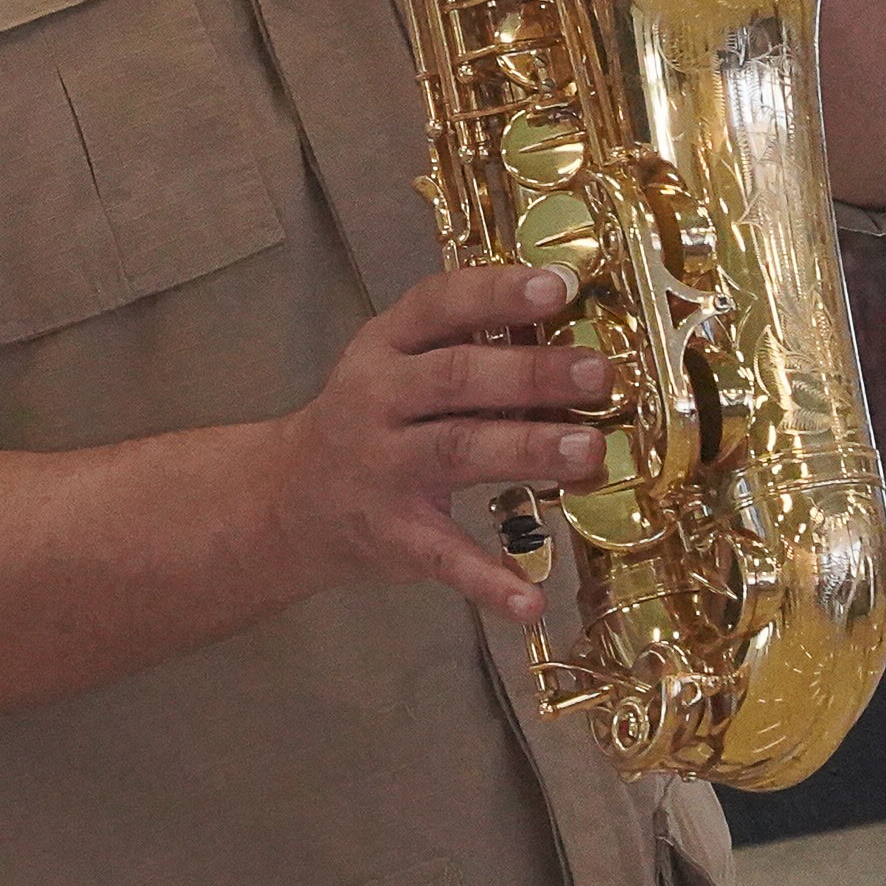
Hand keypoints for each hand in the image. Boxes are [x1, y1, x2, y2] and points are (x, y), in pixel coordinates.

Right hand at [260, 266, 608, 624]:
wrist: (288, 500)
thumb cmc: (370, 419)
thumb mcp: (396, 365)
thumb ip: (466, 347)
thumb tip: (572, 338)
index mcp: (385, 347)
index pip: (439, 305)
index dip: (496, 292)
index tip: (556, 286)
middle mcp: (379, 400)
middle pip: (457, 378)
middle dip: (530, 373)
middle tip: (597, 373)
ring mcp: (384, 469)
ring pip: (459, 451)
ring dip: (527, 449)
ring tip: (588, 450)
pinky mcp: (394, 536)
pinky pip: (445, 558)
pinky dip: (489, 580)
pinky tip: (531, 599)